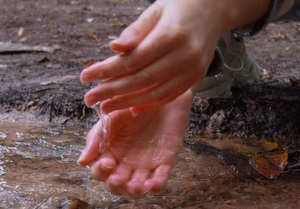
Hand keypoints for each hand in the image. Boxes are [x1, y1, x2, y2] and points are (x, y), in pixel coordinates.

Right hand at [77, 89, 193, 197]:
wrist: (160, 88)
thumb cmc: (133, 102)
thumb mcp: (112, 116)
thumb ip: (97, 138)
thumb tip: (82, 162)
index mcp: (110, 152)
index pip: (100, 171)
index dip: (101, 171)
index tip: (108, 162)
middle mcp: (126, 162)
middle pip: (117, 185)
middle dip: (116, 186)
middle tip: (120, 179)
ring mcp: (146, 164)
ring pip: (137, 188)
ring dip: (135, 192)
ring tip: (137, 186)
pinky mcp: (165, 161)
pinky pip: (161, 179)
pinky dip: (157, 186)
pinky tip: (153, 184)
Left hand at [80, 0, 228, 112]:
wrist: (214, 11)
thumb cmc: (180, 7)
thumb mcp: (155, 11)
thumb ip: (135, 31)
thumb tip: (113, 49)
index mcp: (171, 35)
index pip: (132, 60)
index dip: (107, 71)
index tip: (85, 76)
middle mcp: (184, 56)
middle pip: (141, 80)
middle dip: (112, 91)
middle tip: (89, 98)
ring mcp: (192, 70)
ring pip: (155, 93)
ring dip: (127, 102)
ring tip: (105, 107)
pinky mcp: (195, 78)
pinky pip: (169, 96)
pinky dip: (148, 104)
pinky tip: (130, 107)